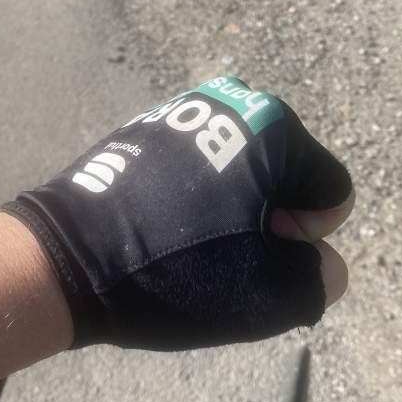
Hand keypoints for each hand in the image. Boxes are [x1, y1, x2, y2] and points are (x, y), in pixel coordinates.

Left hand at [2, 76, 352, 349]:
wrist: (68, 259)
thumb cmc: (177, 275)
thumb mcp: (270, 296)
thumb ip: (321, 278)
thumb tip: (318, 260)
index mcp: (277, 131)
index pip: (333, 192)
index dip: (310, 237)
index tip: (263, 255)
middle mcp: (238, 104)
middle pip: (289, 177)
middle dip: (273, 219)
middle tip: (229, 256)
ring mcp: (188, 109)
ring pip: (244, 172)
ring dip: (236, 210)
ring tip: (193, 246)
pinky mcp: (150, 127)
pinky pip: (201, 165)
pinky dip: (199, 196)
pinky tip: (166, 229)